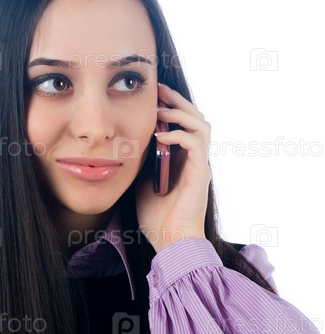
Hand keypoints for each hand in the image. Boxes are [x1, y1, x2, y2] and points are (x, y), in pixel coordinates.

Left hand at [136, 83, 211, 252]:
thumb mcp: (144, 183)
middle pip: (197, 118)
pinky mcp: (200, 174)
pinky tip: (160, 135)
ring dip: (181, 113)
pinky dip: (178, 134)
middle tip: (160, 91)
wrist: (170, 242)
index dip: (172, 107)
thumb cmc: (157, 218)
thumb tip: (131, 146)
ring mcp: (200, 166)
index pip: (185, 125)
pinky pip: (194, 143)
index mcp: (184, 161)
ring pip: (202, 125)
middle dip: (178, 102)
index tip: (154, 97)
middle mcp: (196, 160)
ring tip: (161, 109)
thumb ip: (144, 164)